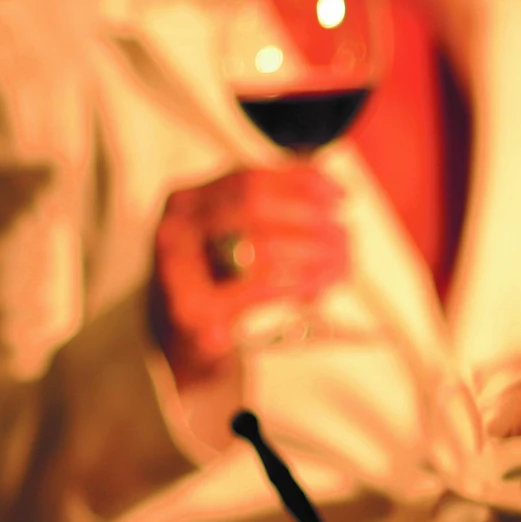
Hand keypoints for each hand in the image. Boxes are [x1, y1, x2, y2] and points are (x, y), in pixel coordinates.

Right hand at [150, 166, 347, 383]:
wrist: (181, 343)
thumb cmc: (219, 285)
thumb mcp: (241, 235)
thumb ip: (278, 208)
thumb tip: (334, 191)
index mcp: (186, 202)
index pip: (248, 178)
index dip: (301, 184)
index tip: (340, 198)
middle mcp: (174, 229)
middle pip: (255, 207)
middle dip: (310, 221)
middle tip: (345, 239)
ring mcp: (176, 271)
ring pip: (261, 247)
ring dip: (314, 256)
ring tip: (341, 267)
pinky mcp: (192, 312)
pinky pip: (258, 289)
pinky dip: (296, 285)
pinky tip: (314, 291)